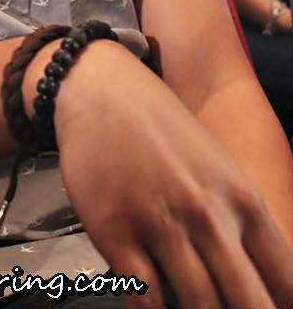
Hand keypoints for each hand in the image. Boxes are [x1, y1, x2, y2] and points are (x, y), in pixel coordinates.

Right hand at [27, 40, 292, 308]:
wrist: (103, 90)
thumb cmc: (160, 127)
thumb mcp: (217, 165)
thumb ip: (240, 220)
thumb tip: (257, 278)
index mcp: (242, 198)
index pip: (285, 279)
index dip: (282, 307)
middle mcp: (207, 214)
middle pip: (246, 302)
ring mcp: (160, 224)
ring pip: (196, 305)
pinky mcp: (115, 232)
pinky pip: (143, 296)